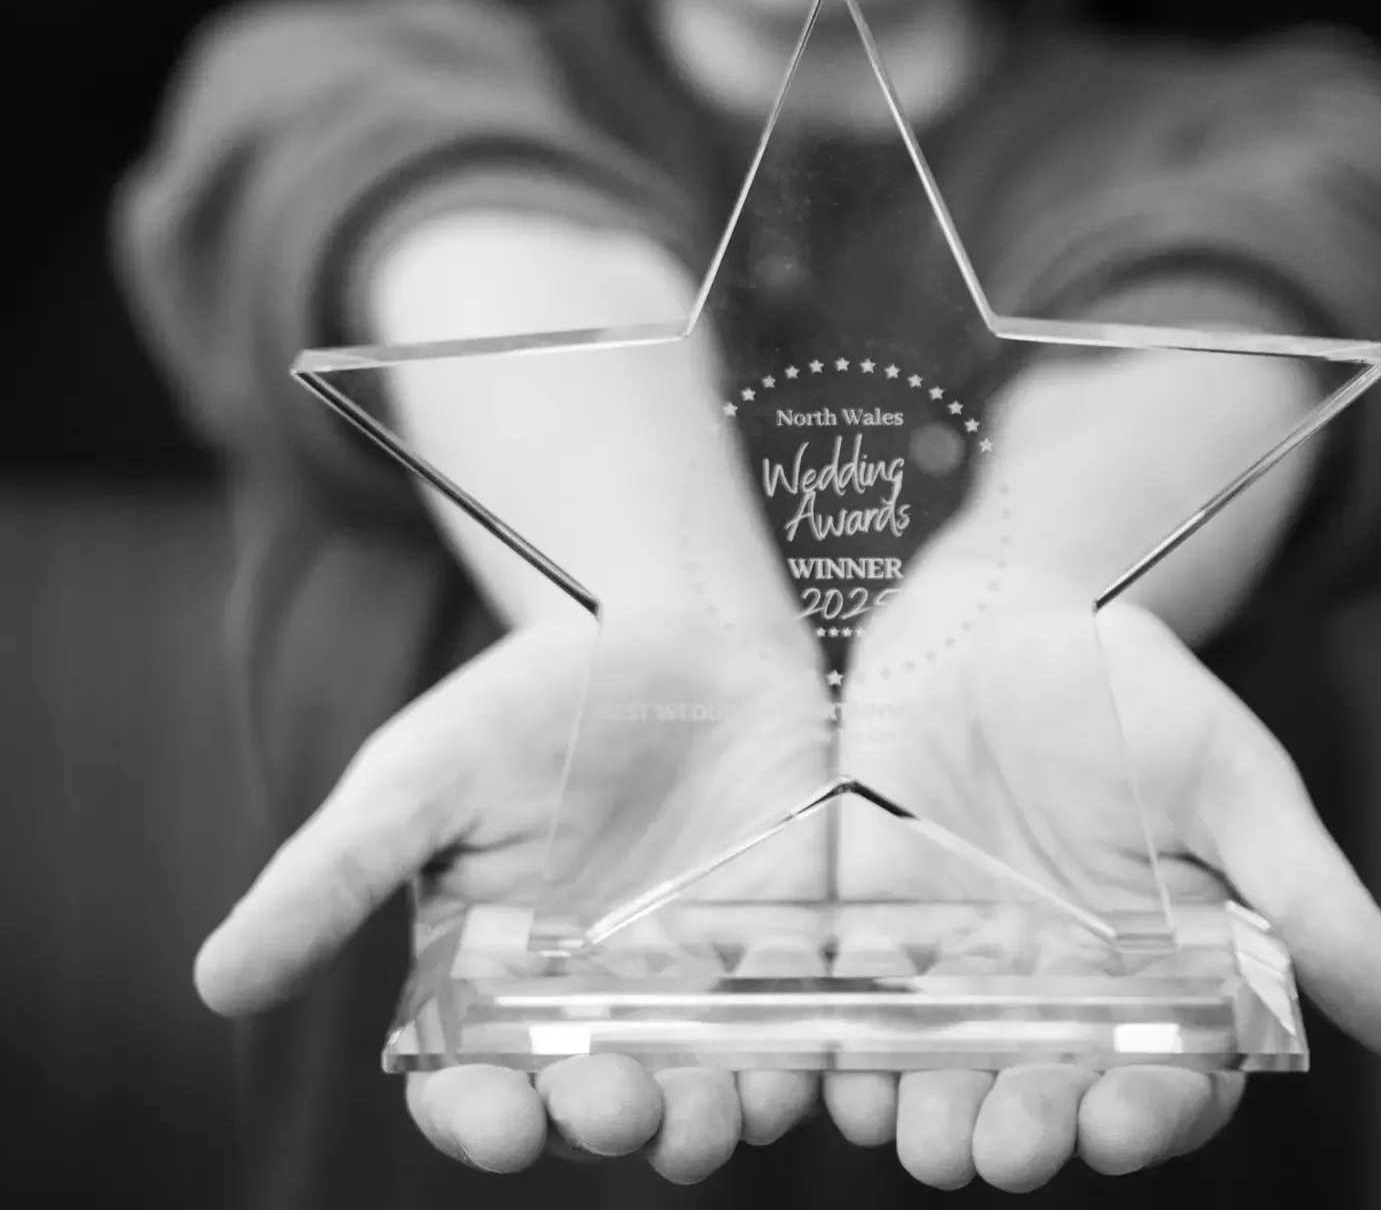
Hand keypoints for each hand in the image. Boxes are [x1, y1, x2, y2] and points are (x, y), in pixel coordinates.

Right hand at [196, 615, 833, 1180]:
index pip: (473, 1091)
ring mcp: (693, 992)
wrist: (671, 625)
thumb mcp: (420, 777)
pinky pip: (796, 1031)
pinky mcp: (782, 954)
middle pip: (590, 1110)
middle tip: (612, 1098)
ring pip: (699, 1096)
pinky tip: (800, 1057)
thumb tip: (212, 981)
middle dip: (599, 1120)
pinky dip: (802, 1059)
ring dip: (700, 1121)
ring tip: (701, 1105)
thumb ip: (330, 878)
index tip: (490, 1117)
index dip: (479, 1121)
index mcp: (492, 991)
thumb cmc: (527, 702)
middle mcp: (593, 1013)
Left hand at [820, 582, 1380, 1187]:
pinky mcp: (876, 938)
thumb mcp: (1233, 781)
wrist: (1005, 620)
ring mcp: (965, 978)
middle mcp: (1063, 1006)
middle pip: (1047, 1099)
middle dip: (1026, 1129)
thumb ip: (1310, 902)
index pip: (1169, 1083)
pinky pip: (856, 1010)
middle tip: (1007, 1141)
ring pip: (946, 1077)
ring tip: (917, 1126)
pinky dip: (841, 1042)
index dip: (1150, 1111)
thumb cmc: (1141, 700)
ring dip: (928, 1110)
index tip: (1124, 1119)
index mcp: (1165, 989)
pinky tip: (833, 1060)